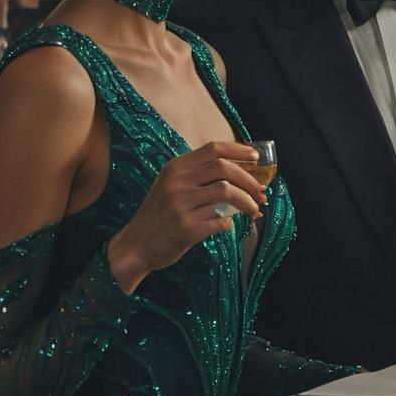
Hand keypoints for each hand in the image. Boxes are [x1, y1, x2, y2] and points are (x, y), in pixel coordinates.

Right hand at [108, 141, 267, 292]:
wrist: (135, 246)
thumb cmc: (159, 214)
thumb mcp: (171, 186)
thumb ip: (198, 176)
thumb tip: (239, 173)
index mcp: (176, 167)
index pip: (213, 149)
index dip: (239, 150)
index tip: (256, 157)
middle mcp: (177, 182)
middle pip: (224, 169)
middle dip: (249, 179)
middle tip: (261, 191)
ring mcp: (181, 205)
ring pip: (227, 193)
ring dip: (247, 202)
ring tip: (254, 210)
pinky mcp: (186, 228)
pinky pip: (220, 221)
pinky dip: (229, 223)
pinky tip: (228, 226)